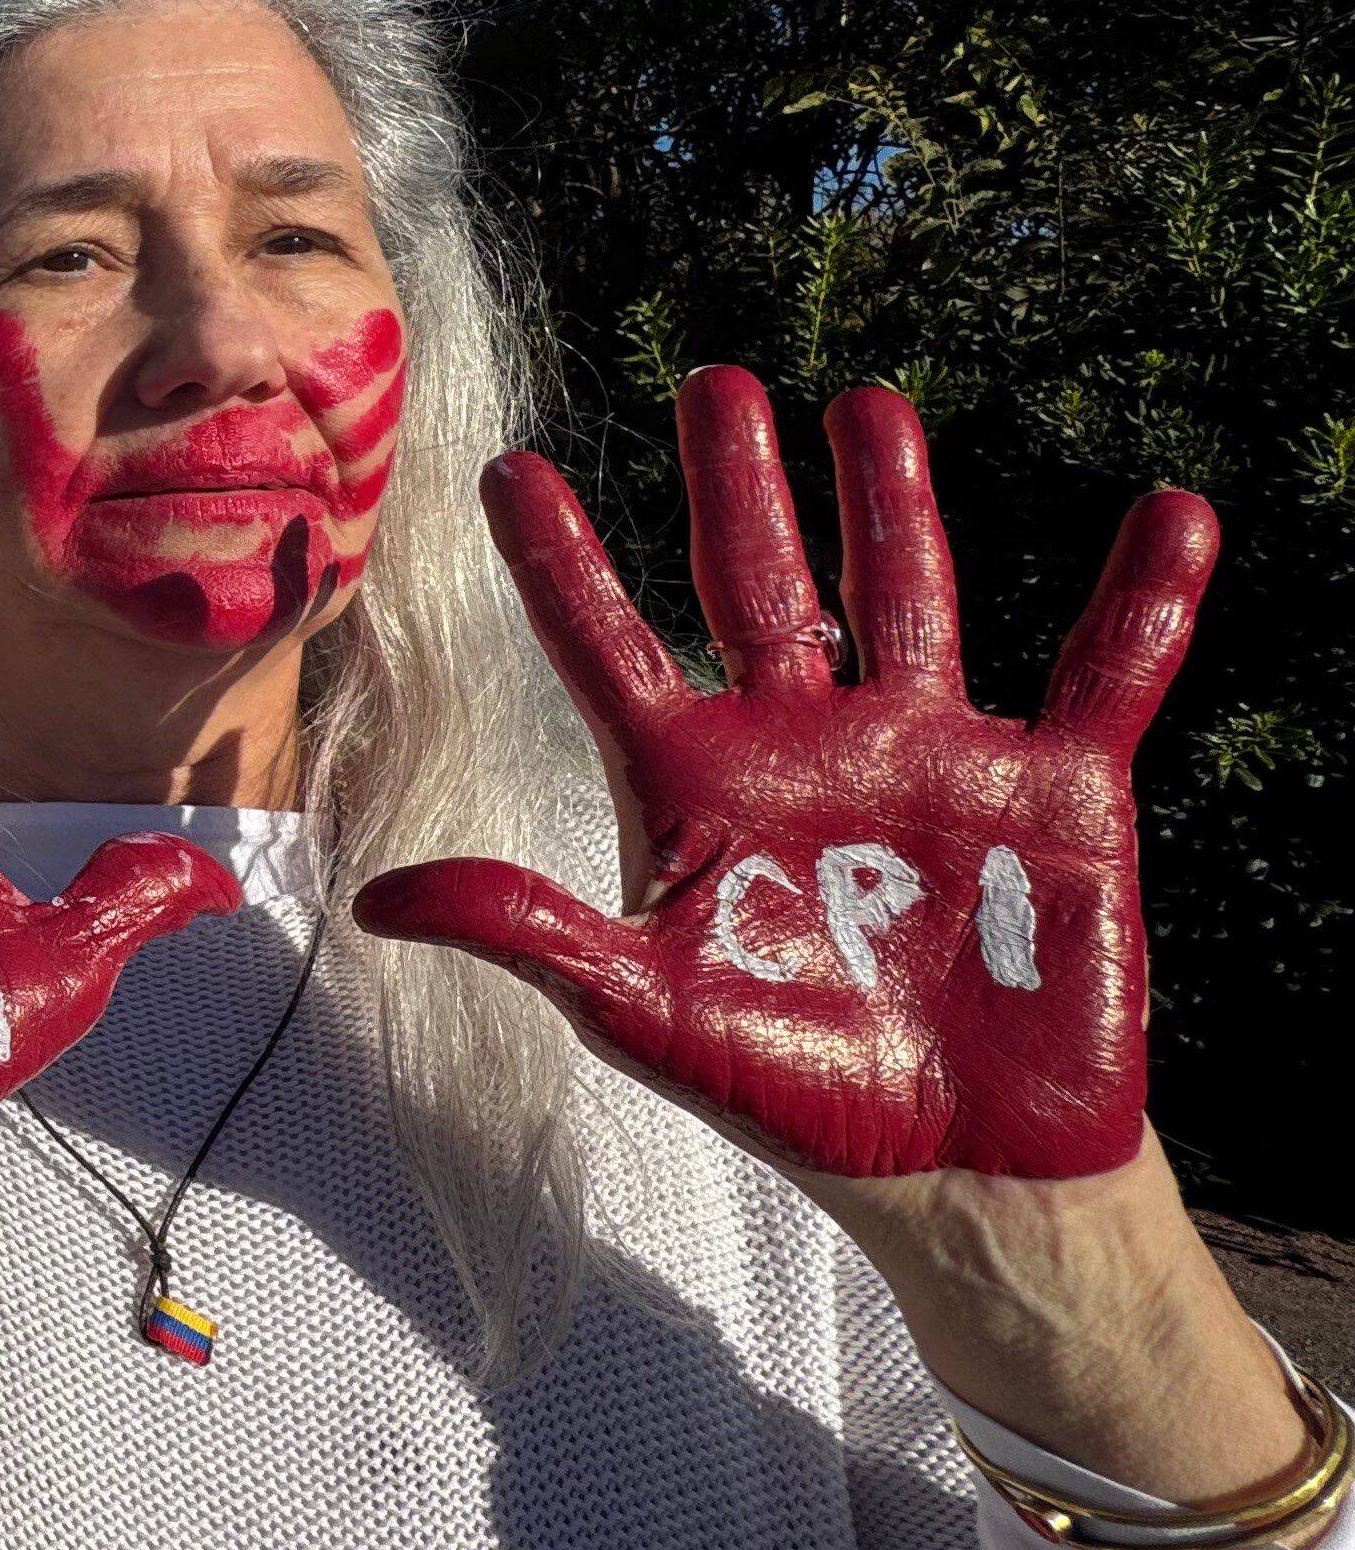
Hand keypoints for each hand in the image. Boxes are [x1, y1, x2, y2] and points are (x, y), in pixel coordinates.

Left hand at [355, 368, 1217, 1181]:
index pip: (607, 645)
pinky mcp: (1055, 792)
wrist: (958, 1169)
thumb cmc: (791, 1094)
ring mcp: (931, 756)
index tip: (509, 465)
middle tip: (710, 380)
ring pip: (906, 593)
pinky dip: (1145, 598)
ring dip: (890, 500)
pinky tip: (1174, 511)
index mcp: (698, 787)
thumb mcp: (642, 1012)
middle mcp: (807, 745)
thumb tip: (376, 901)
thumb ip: (528, 934)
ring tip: (865, 399)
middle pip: (759, 583)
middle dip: (733, 484)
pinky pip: (1106, 674)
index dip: (559, 561)